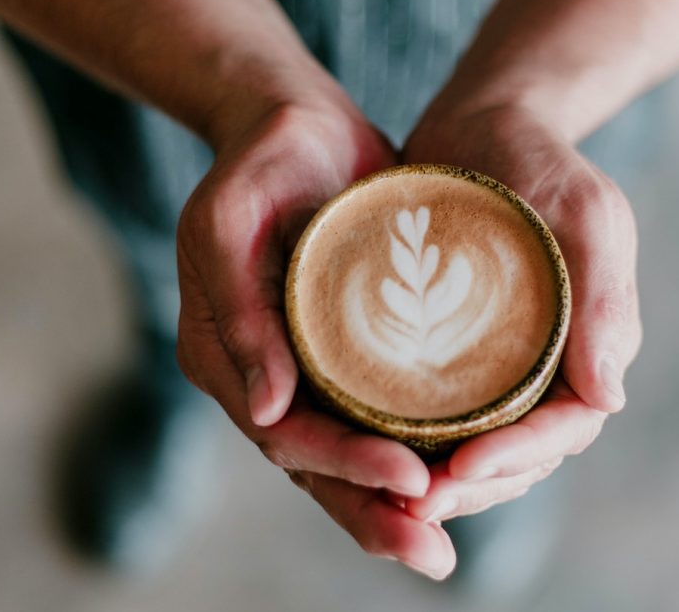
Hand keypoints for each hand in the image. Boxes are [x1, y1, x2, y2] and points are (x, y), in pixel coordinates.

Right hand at [176, 102, 453, 578]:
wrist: (297, 124)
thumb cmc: (261, 159)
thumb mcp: (231, 216)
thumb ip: (237, 309)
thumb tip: (265, 408)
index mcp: (224, 357)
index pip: (285, 434)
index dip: (345, 465)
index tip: (408, 481)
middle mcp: (264, 378)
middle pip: (317, 467)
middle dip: (373, 515)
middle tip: (433, 554)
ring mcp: (305, 372)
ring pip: (346, 457)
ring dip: (392, 506)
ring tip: (442, 546)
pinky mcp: (345, 356)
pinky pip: (375, 420)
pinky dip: (408, 455)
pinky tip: (454, 480)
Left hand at [400, 103, 641, 522]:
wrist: (487, 121)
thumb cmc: (543, 160)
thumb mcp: (585, 212)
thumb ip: (606, 296)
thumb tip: (610, 397)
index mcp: (593, 346)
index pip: (565, 428)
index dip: (517, 457)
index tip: (462, 468)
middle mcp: (552, 367)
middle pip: (521, 456)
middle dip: (472, 488)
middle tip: (411, 506)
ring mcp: (502, 366)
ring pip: (479, 448)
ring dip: (439, 482)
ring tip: (386, 499)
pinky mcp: (454, 354)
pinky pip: (439, 415)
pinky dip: (412, 443)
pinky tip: (368, 454)